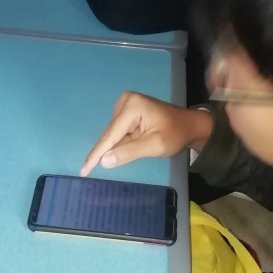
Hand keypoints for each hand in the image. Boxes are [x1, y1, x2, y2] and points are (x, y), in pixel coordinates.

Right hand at [80, 92, 214, 175]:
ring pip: (112, 134)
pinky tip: (122, 150)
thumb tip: (104, 161)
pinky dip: (119, 143)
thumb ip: (129, 153)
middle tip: (91, 171)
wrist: (189, 125)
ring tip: (127, 154)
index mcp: (132, 107)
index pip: (110, 136)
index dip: (96, 155)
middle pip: (109, 134)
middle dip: (104, 152)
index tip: (82, 171)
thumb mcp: (154, 146)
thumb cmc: (176, 135)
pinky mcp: (127, 110)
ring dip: (115, 147)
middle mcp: (125, 101)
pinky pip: (118, 132)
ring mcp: (125, 104)